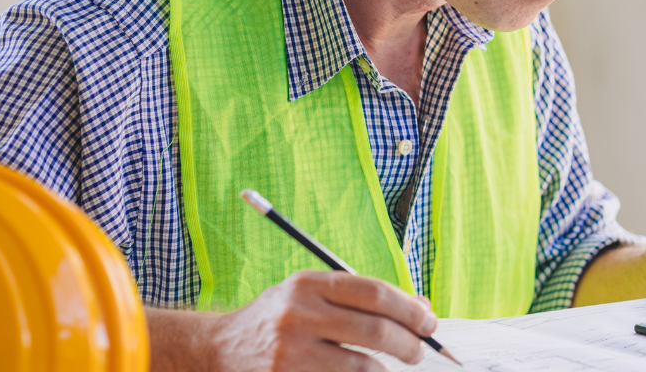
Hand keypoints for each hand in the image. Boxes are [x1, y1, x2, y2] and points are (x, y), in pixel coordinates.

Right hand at [157, 271, 436, 370]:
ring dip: (385, 370)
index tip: (429, 322)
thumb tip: (422, 310)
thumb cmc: (278, 319)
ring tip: (390, 368)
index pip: (374, 293)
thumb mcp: (312, 295)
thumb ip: (361, 299)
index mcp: (309, 284)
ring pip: (361, 366)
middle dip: (408, 344)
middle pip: (374, 330)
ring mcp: (290, 352)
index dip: (409, 309)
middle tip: (420, 351)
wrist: (217, 350)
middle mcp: (298, 314)